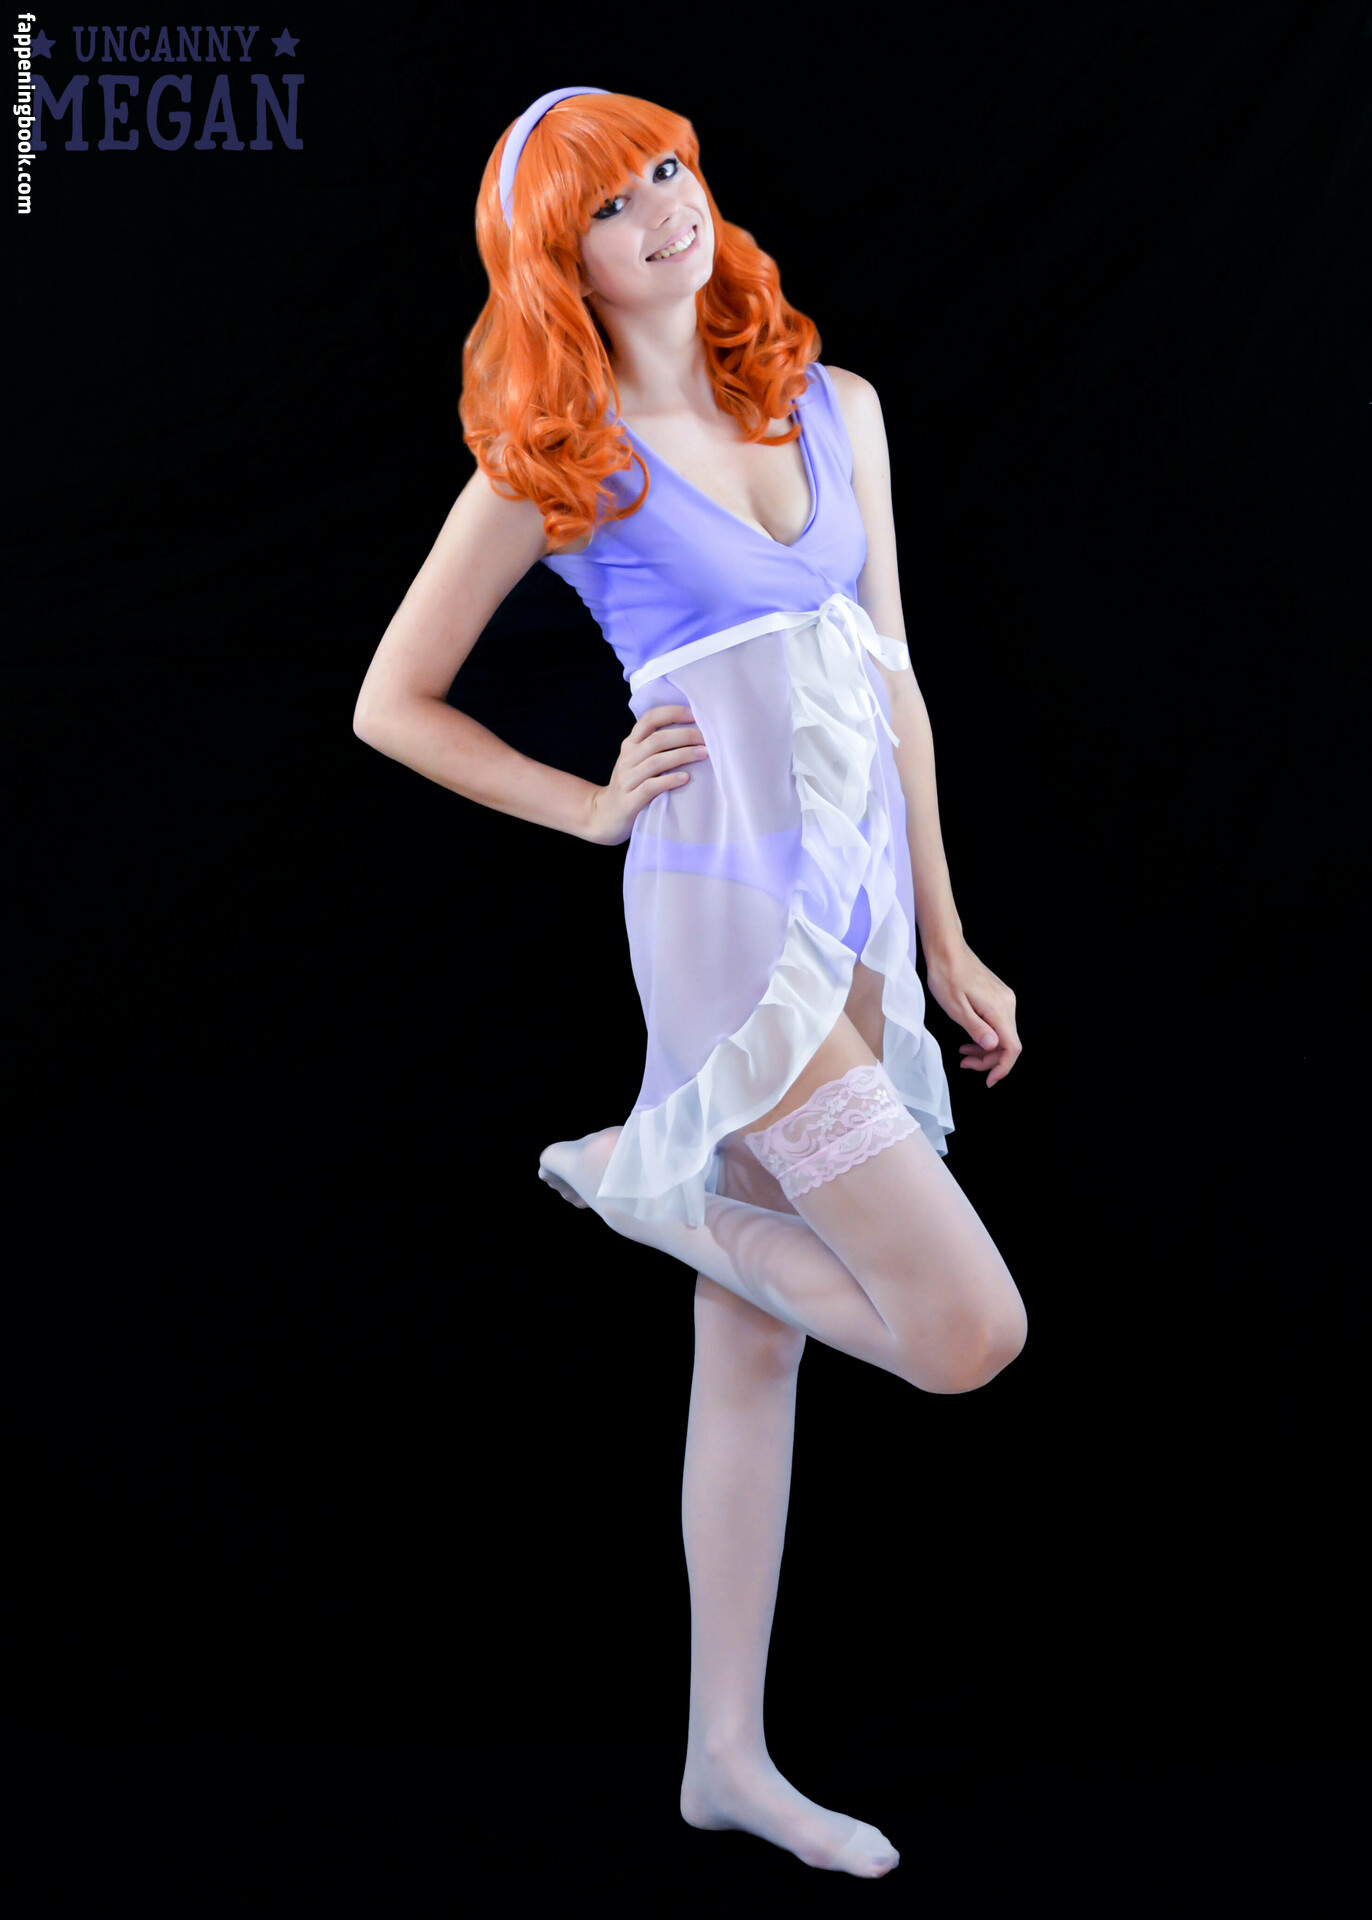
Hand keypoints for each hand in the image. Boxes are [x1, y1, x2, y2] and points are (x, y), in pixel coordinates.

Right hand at [583, 704, 708, 846]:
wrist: (605, 815)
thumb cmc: (631, 785)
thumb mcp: (637, 761)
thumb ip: (656, 747)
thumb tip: (692, 730)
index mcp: (630, 744)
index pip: (649, 719)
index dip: (671, 713)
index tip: (694, 714)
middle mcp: (627, 758)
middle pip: (657, 740)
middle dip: (684, 736)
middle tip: (706, 738)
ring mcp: (627, 780)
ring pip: (656, 762)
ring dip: (682, 756)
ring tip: (704, 754)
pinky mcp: (629, 801)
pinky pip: (651, 787)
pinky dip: (670, 781)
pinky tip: (686, 778)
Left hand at [923, 938, 1021, 1087]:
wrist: (947, 949)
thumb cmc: (946, 976)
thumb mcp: (955, 1007)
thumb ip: (976, 1028)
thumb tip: (993, 1046)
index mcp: (998, 1009)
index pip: (1012, 1047)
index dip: (1003, 1068)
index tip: (989, 1081)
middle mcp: (1007, 1004)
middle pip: (1008, 1043)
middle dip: (988, 1060)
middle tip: (965, 1065)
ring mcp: (1004, 999)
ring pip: (1002, 1034)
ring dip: (985, 1049)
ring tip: (963, 1055)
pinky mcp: (998, 996)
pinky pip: (997, 1023)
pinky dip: (985, 1036)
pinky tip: (969, 1039)